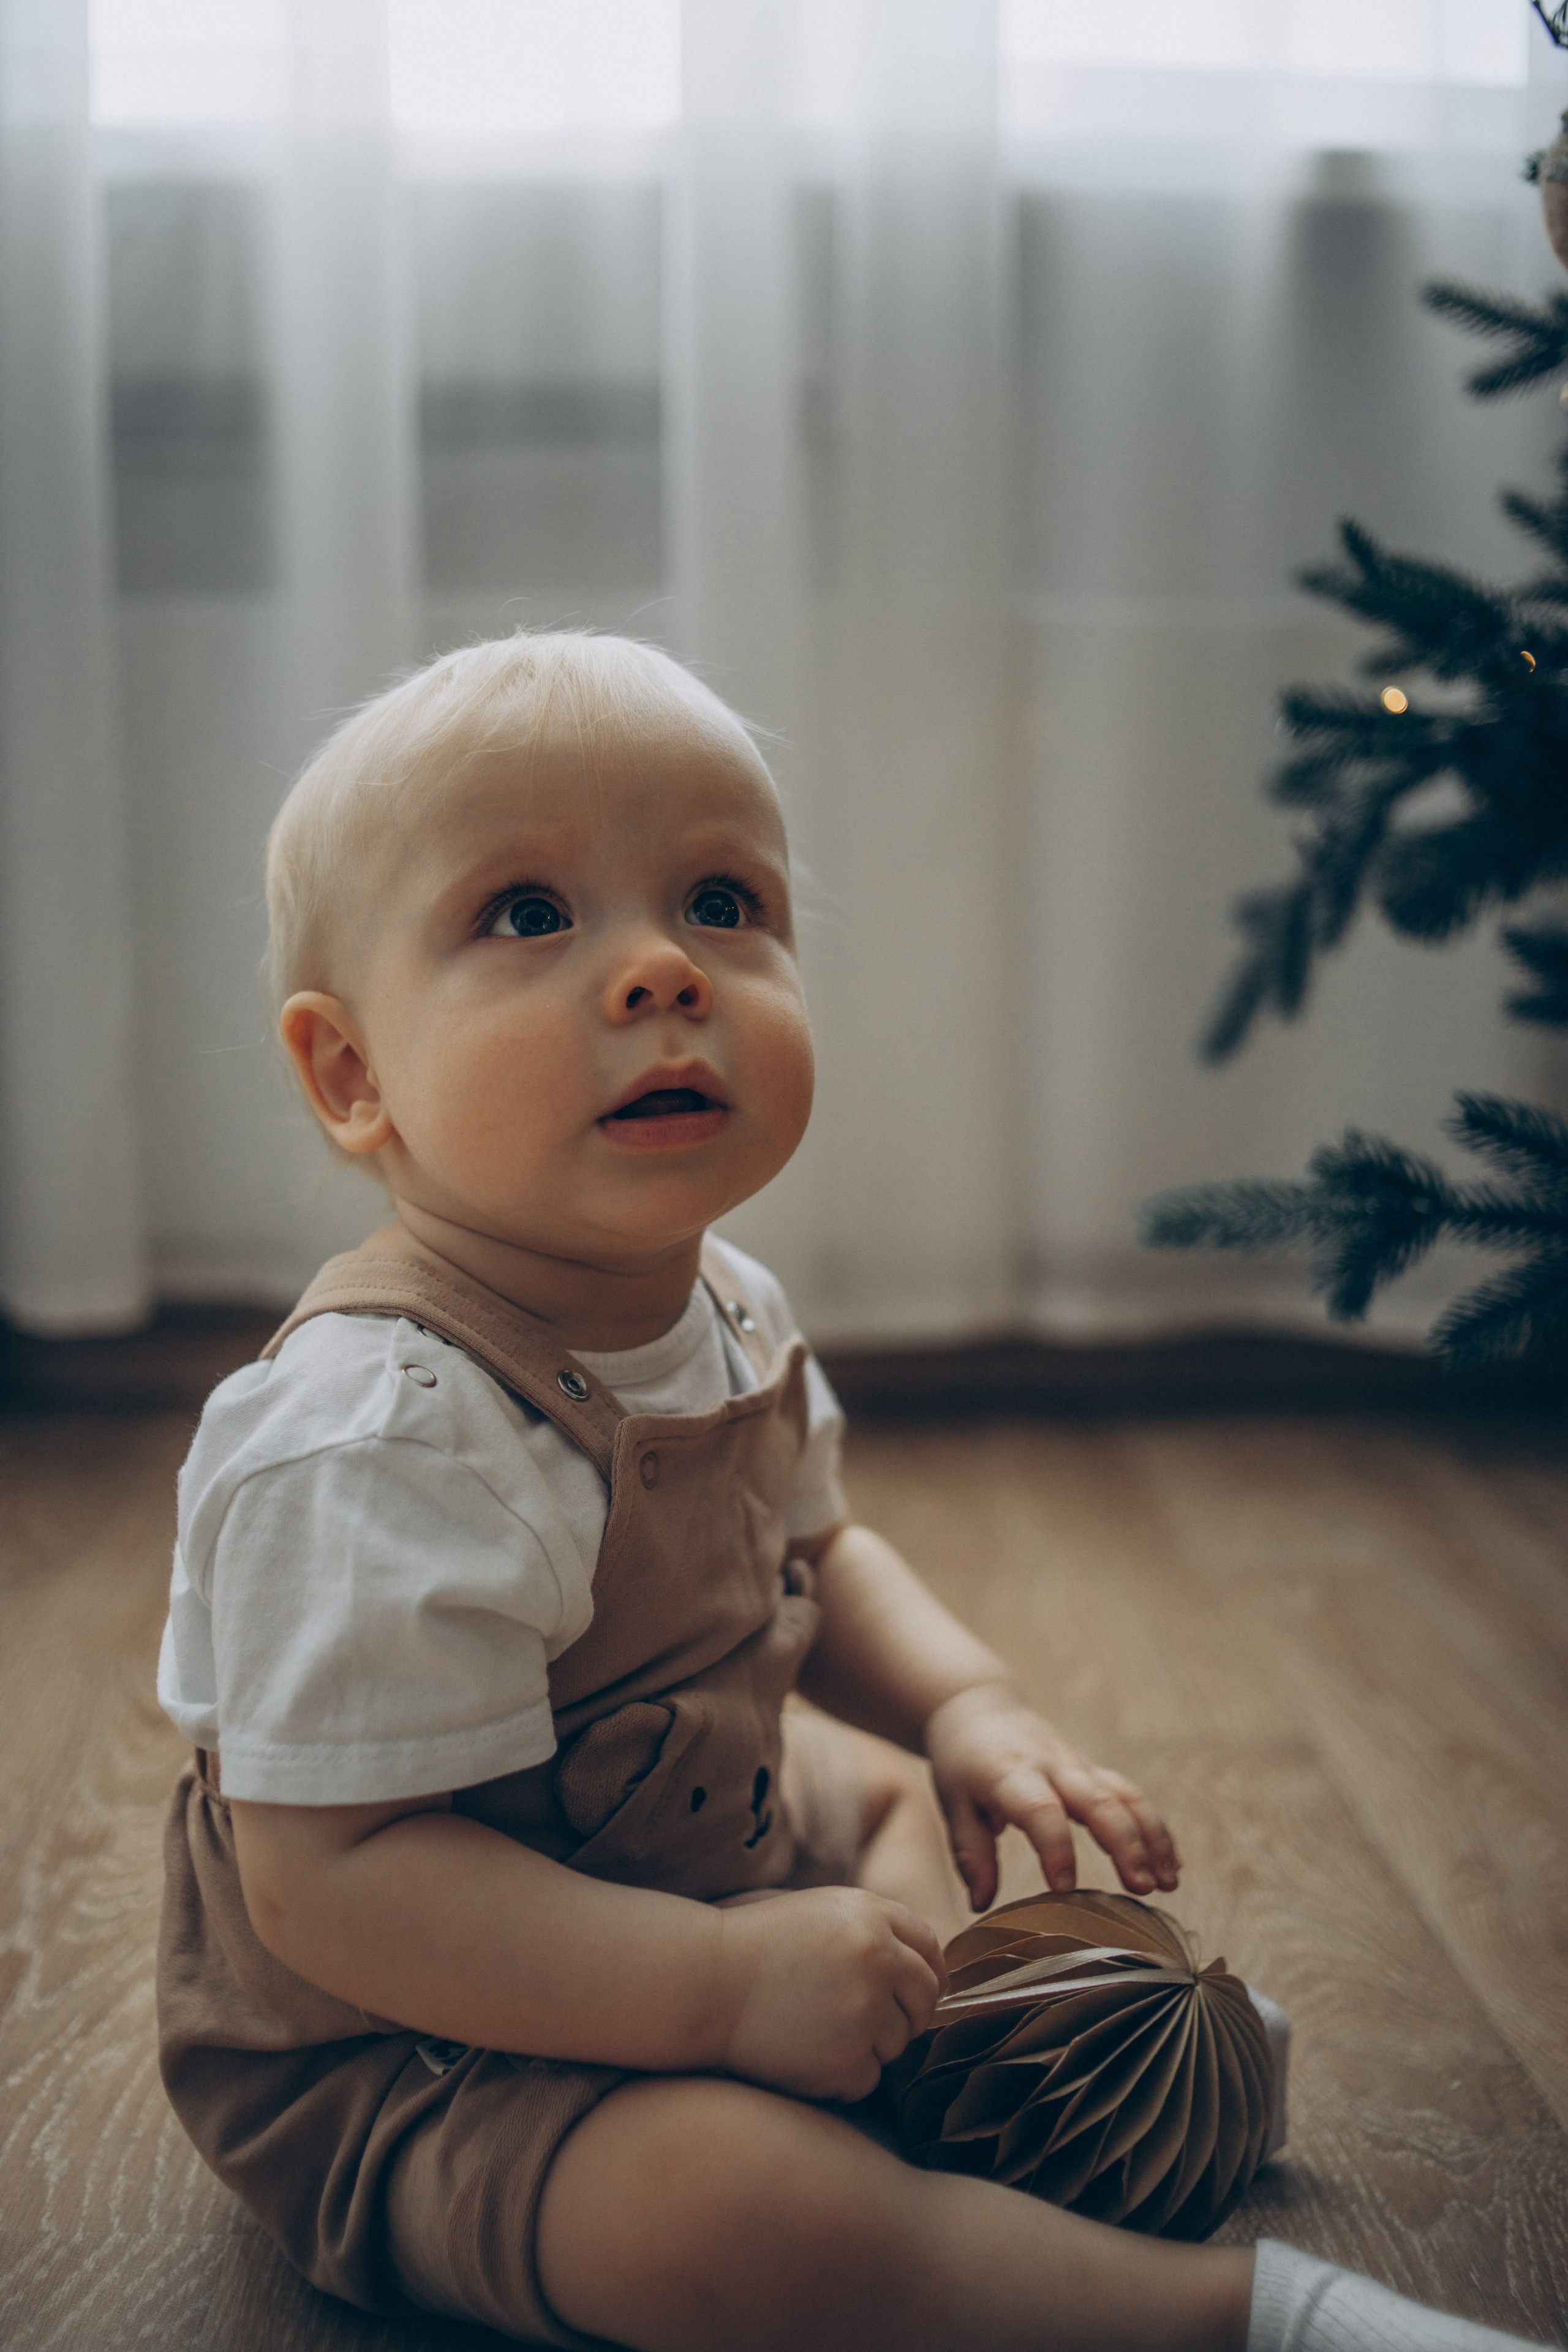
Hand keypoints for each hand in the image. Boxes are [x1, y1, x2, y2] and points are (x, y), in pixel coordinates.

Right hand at [714, 1885, 944, 2103]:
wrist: (706, 1982)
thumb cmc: (759, 1946)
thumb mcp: (823, 1913)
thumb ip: (877, 1931)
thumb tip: (929, 1972)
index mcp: (872, 1916)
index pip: (931, 1948)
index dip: (926, 1973)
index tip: (914, 1992)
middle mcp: (878, 1959)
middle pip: (924, 1998)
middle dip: (906, 2014)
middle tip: (866, 2021)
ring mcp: (865, 2010)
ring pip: (897, 2043)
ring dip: (866, 2045)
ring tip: (815, 2031)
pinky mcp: (846, 2058)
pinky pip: (867, 2079)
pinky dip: (842, 2076)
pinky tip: (805, 2056)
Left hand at [925, 1682, 1179, 1912]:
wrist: (979, 1706)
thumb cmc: (961, 1762)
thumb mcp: (952, 1802)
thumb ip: (970, 1853)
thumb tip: (982, 1905)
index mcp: (1009, 1772)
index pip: (1039, 1808)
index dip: (1055, 1847)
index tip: (1064, 1889)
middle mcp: (1052, 1765)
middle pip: (1097, 1799)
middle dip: (1125, 1842)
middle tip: (1142, 1887)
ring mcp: (1078, 1765)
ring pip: (1125, 1795)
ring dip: (1152, 1836)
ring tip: (1169, 1883)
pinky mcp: (1093, 1770)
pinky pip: (1131, 1796)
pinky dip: (1155, 1828)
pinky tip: (1172, 1866)